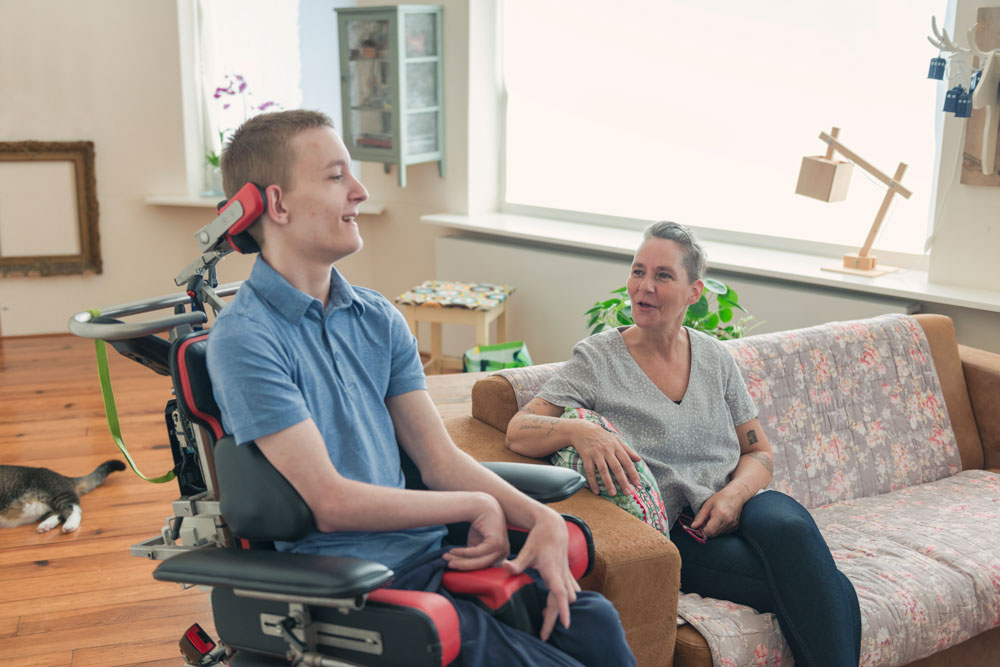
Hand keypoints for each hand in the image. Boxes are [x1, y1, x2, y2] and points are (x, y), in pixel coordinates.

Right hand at [443, 493, 509, 569]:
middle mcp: (504, 553)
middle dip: (462, 565)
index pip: (482, 566)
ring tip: (447, 557)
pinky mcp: (496, 543)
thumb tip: (461, 567)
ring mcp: (502, 548)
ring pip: (478, 561)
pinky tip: (453, 550)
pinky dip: (463, 553)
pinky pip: (477, 552)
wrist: (482, 505)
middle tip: (447, 563)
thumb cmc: (479, 524)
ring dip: (461, 560)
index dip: (466, 567)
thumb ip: (474, 556)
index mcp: (501, 555)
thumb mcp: (477, 543)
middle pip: (480, 565)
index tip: (452, 565)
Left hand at [501, 509, 579, 640]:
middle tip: (544, 635)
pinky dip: (564, 600)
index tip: (565, 625)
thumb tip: (505, 567)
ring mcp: (566, 575)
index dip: (562, 610)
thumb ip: (517, 562)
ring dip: (559, 609)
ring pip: (568, 597)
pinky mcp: (566, 573)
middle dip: (556, 619)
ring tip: (545, 619)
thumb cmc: (539, 538)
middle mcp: (562, 575)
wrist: (554, 526)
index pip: (559, 595)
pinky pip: (570, 590)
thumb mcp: (527, 550)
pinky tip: (555, 605)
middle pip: (562, 602)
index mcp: (553, 572)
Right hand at [572, 421, 642, 496]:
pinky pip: (590, 471)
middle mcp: (607, 450)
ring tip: (613, 493)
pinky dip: (593, 481)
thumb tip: (639, 460)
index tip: (637, 484)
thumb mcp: (616, 439)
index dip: (633, 473)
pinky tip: (596, 491)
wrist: (583, 430)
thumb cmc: (601, 436)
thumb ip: (627, 450)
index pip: (626, 461)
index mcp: (616, 446)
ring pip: (603, 470)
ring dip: (608, 483)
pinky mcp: (586, 456)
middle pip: (616, 467)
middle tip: (627, 492)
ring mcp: (596, 453)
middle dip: (623, 481)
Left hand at [690, 484, 747, 537]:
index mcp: (719, 515)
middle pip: (713, 534)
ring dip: (713, 529)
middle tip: (706, 520)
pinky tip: (720, 519)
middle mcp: (727, 521)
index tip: (699, 527)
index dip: (702, 531)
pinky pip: (724, 532)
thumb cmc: (721, 498)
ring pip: (718, 534)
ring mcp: (733, 525)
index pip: (709, 531)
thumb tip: (693, 526)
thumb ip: (700, 517)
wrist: (736, 495)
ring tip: (714, 518)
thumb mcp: (707, 505)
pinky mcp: (736, 526)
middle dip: (707, 530)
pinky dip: (720, 528)